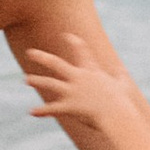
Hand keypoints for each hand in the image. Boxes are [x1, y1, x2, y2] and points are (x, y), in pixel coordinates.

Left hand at [18, 38, 143, 139]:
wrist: (117, 114)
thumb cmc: (122, 101)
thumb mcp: (123, 84)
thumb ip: (120, 75)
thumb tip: (121, 69)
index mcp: (92, 71)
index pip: (82, 52)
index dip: (74, 42)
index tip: (66, 35)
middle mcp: (79, 78)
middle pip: (56, 64)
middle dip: (42, 57)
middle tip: (30, 52)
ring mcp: (72, 91)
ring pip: (50, 83)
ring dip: (37, 81)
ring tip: (26, 79)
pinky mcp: (69, 106)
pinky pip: (52, 108)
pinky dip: (42, 111)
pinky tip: (32, 112)